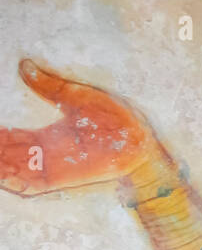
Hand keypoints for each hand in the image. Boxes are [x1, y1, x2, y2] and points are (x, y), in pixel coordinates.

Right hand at [0, 59, 154, 196]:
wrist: (140, 144)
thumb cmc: (115, 120)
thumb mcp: (77, 97)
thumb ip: (48, 86)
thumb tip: (23, 64)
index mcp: (46, 137)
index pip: (10, 137)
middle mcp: (44, 155)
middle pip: (6, 154)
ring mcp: (50, 169)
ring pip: (11, 170)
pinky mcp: (60, 179)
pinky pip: (29, 185)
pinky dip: (12, 181)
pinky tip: (2, 174)